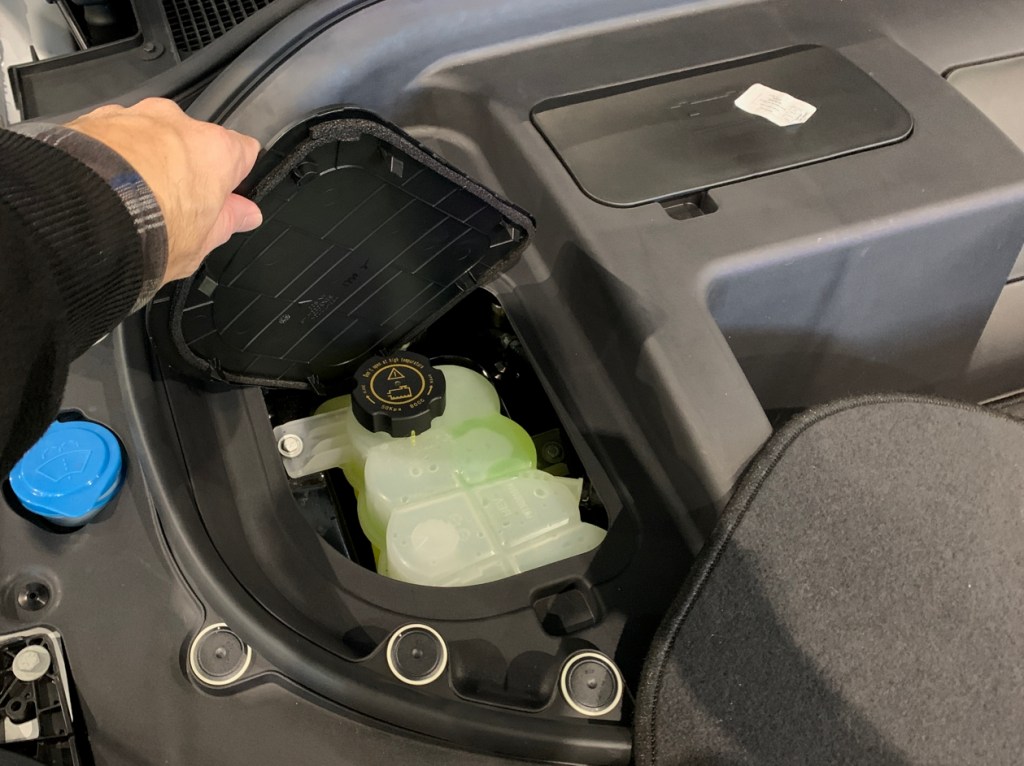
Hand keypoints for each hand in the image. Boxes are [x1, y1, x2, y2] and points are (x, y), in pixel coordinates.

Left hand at [66, 98, 262, 283]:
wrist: (83, 216)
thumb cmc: (151, 229)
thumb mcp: (203, 241)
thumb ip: (229, 221)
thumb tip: (247, 214)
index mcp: (218, 150)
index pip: (244, 152)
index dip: (235, 176)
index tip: (225, 197)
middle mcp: (180, 124)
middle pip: (195, 141)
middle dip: (187, 165)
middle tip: (174, 204)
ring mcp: (136, 117)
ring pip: (152, 134)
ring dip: (148, 158)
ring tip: (132, 196)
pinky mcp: (96, 118)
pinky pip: (113, 134)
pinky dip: (113, 153)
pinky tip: (105, 185)